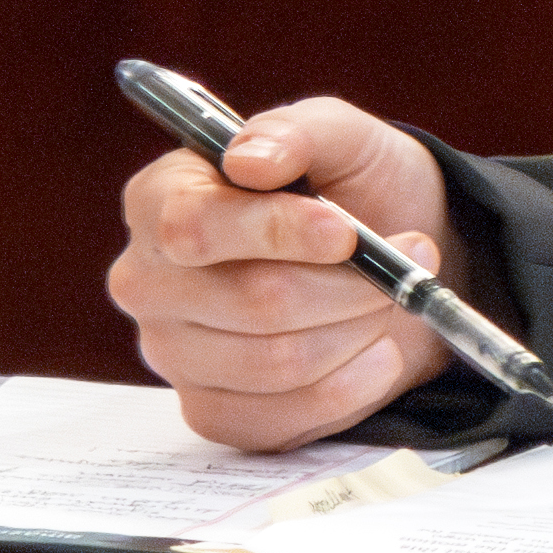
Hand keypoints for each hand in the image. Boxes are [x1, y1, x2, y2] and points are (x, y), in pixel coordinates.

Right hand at [108, 92, 457, 450]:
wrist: (389, 260)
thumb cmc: (350, 188)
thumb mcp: (340, 136)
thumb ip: (294, 132)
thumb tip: (246, 160)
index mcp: (158, 200)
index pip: (192, 227)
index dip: (275, 232)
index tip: (345, 230)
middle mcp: (150, 281)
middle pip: (248, 301)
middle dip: (346, 285)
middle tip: (402, 261)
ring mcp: (174, 354)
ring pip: (276, 362)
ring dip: (355, 330)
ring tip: (389, 300)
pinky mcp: (212, 412)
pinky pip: (279, 421)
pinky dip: (349, 389)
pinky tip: (375, 354)